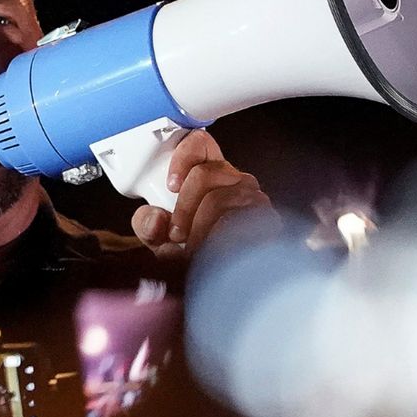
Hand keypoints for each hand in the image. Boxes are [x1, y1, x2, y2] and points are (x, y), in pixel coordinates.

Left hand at [130, 129, 275, 258]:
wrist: (222, 274)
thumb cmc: (188, 247)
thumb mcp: (159, 235)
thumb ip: (147, 224)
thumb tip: (156, 220)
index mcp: (206, 171)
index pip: (199, 142)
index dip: (183, 157)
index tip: (170, 185)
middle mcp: (232, 178)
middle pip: (204, 174)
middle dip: (184, 207)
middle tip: (175, 234)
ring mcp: (252, 196)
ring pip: (220, 200)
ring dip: (200, 228)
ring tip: (191, 249)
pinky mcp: (268, 218)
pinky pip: (242, 221)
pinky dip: (220, 239)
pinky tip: (215, 252)